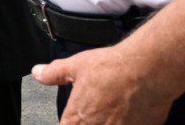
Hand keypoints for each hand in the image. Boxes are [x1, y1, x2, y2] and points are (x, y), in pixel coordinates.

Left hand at [33, 42, 174, 123]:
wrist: (147, 70)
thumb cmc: (114, 68)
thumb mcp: (76, 65)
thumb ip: (54, 73)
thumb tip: (38, 73)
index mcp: (78, 117)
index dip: (69, 122)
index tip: (72, 118)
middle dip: (86, 122)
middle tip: (95, 111)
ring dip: (106, 123)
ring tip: (110, 113)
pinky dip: (128, 123)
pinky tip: (128, 115)